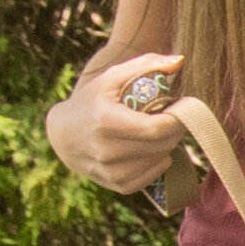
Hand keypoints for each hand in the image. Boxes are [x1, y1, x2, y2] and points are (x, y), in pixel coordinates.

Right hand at [48, 49, 188, 194]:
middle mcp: (106, 150)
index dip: (177, 119)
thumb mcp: (112, 77)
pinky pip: (149, 178)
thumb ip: (146, 65)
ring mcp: (110, 170)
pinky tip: (152, 150)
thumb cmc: (92, 100)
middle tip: (173, 118)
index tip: (182, 108)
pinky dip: (157, 164)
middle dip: (175, 130)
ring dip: (167, 146)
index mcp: (106, 121)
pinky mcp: (115, 185)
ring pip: (159, 162)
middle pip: (162, 145)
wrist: (62, 134)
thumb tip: (179, 60)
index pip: (157, 128)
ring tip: (160, 132)